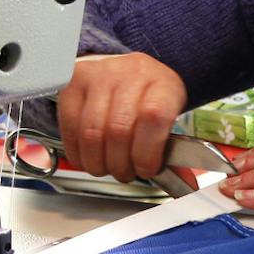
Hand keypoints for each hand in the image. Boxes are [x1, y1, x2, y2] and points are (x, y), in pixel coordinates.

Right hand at [57, 53, 187, 180]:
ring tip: (107, 167)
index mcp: (162, 83)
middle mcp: (130, 74)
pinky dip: (78, 153)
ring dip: (98, 163)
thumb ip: (173, 150)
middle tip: (125, 172)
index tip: (146, 169)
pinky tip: (89, 157)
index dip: (146, 152)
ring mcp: (98, 76)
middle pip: (118, 129)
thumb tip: (184, 182)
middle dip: (120, 164)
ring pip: (92, 133)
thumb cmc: (151, 98)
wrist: (131, 72)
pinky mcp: (73, 84)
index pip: (153, 117)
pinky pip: (70, 128)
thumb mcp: (171, 116)